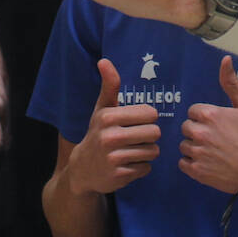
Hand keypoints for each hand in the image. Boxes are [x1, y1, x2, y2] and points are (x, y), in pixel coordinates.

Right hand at [66, 59, 160, 194]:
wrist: (82, 169)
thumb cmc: (97, 133)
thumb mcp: (102, 109)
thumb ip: (109, 86)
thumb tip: (104, 61)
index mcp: (108, 117)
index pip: (150, 113)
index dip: (147, 119)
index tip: (135, 122)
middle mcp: (110, 137)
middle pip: (155, 133)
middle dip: (149, 137)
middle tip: (136, 139)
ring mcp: (114, 158)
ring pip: (153, 151)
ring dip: (146, 152)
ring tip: (131, 151)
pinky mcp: (120, 176)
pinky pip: (146, 168)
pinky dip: (140, 167)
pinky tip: (127, 165)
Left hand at [179, 56, 237, 194]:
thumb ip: (232, 83)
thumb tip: (225, 59)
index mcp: (210, 114)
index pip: (193, 111)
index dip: (205, 117)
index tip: (217, 125)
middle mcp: (200, 132)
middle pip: (187, 128)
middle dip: (198, 131)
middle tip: (216, 139)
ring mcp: (197, 153)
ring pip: (184, 146)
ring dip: (195, 148)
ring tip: (213, 152)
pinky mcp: (197, 172)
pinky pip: (183, 163)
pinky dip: (192, 164)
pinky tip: (208, 163)